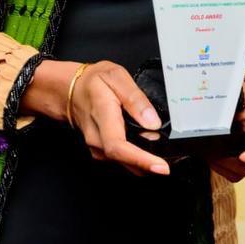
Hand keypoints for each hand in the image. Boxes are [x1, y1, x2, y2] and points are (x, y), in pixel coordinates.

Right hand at [23, 59, 168, 176]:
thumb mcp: (117, 77)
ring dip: (144, 164)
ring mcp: (97, 147)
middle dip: (149, 164)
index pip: (119, 146)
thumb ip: (135, 99)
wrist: (71, 90)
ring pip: (124, 163)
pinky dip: (137, 159)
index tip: (160, 167)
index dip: (141, 159)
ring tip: (165, 157)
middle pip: (124, 160)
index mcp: (102, 117)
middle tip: (172, 160)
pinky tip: (150, 153)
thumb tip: (152, 121)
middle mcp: (97, 138)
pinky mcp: (102, 150)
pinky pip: (121, 159)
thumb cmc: (94, 82)